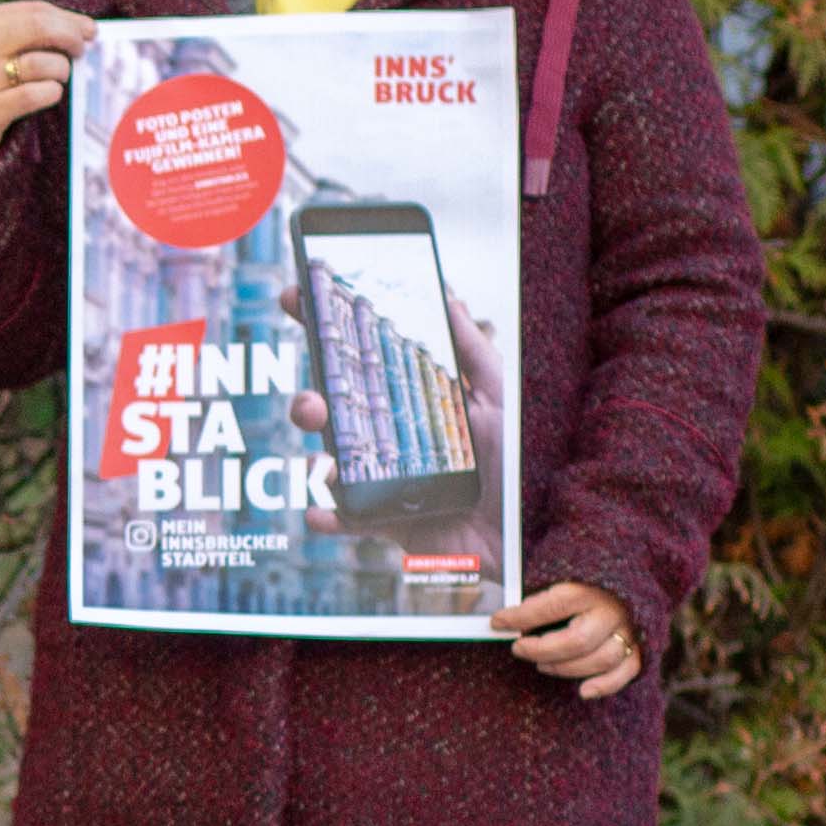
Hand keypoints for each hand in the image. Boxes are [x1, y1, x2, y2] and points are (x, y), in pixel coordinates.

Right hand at [0, 0, 91, 158]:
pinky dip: (52, 93)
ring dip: (62, 70)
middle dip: (71, 37)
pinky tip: (49, 94)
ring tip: (58, 77)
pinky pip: (36, 95)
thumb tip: (85, 28)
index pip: (36, 11)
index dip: (69, 18)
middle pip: (40, 28)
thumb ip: (29, 31)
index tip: (88, 30)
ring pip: (43, 64)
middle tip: (81, 50)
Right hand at [295, 285, 514, 559]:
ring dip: (314, 461)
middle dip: (307, 403)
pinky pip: (343, 518)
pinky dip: (326, 517)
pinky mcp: (381, 519)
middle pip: (329, 412)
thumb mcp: (498, 397)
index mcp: (406, 400)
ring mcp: (379, 478)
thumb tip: (449, 296)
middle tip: (313, 403)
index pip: (355, 361)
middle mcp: (385, 436)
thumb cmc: (519, 462)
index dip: (322, 330)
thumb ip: (471, 349)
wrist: (532, 529)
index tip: (293, 298)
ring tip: (324, 463)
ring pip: (327, 462)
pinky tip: (320, 514)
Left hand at [495, 581, 641, 700]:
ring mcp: (629, 630)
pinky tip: (583, 691)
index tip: (497, 622)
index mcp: (591, 588)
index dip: (522, 616)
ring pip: (602, 659)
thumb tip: (502, 618)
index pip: (554, 605)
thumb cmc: (583, 581)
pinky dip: (605, 685)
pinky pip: (628, 670)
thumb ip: (538, 596)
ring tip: (542, 665)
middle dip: (542, 650)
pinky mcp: (640, 646)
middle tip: (518, 649)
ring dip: (567, 668)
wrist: (626, 578)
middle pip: (578, 640)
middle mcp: (613, 610)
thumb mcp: (560, 578)